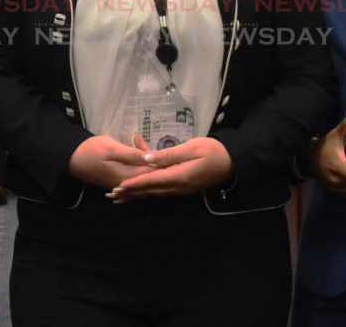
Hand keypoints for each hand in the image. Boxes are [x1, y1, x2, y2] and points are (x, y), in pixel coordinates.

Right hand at [68, 135, 153, 189]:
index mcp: (126, 177)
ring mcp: (122, 183)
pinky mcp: (118, 180)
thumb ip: (131, 155)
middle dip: (151, 156)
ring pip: (140, 171)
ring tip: (137, 139)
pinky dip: (136, 160)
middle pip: (148, 173)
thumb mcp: (111, 149)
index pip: (152, 172)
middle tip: (142, 138)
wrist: (71, 158)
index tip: (165, 149)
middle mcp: (126, 184)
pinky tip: (134, 147)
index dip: (161, 162)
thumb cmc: (91, 150)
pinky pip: (133, 172)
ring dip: (143, 156)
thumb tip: (152, 158)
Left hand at [110, 137, 232, 200]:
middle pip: (150, 191)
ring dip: (137, 194)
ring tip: (121, 196)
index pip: (151, 181)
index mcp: (178, 177)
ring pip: (155, 193)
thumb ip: (168, 155)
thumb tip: (147, 159)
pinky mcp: (184, 188)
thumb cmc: (212, 150)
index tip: (118, 186)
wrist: (232, 161)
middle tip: (112, 195)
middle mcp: (178, 187)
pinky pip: (162, 191)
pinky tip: (141, 191)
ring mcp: (181, 189)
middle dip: (130, 193)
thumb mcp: (191, 148)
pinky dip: (148, 191)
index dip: (133, 184)